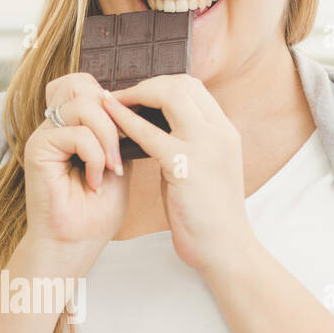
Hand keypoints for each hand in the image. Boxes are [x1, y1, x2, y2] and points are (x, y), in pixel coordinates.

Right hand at [23, 73, 129, 260]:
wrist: (76, 244)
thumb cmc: (95, 212)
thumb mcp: (119, 163)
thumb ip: (119, 133)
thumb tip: (131, 105)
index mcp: (73, 125)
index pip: (89, 86)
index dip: (115, 103)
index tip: (131, 136)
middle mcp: (57, 125)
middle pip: (84, 85)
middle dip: (114, 116)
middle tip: (121, 154)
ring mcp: (46, 134)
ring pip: (83, 103)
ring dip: (107, 136)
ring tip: (111, 168)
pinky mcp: (38, 147)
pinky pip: (75, 132)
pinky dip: (94, 154)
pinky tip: (94, 180)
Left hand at [102, 74, 254, 275]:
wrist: (225, 249)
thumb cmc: (208, 216)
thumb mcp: (202, 171)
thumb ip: (186, 146)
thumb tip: (157, 130)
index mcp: (225, 132)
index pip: (194, 88)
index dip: (162, 85)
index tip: (138, 95)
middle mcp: (220, 132)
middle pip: (182, 84)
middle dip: (147, 84)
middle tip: (120, 96)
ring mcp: (206, 146)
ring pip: (169, 95)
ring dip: (136, 94)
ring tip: (111, 103)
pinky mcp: (186, 166)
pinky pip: (149, 133)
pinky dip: (125, 121)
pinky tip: (108, 118)